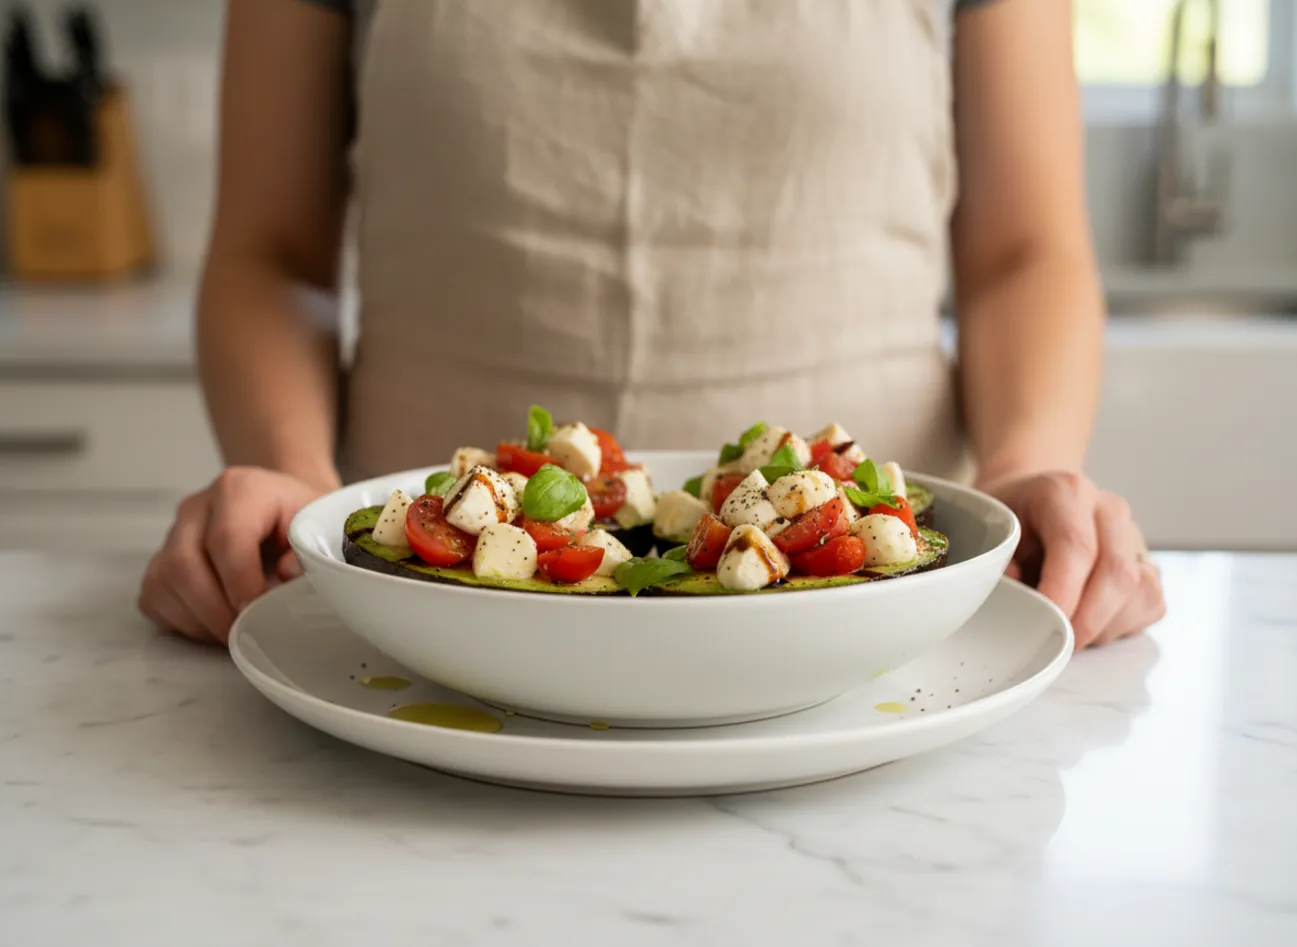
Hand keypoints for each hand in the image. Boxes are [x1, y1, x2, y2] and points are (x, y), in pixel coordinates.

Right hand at [138, 467, 326, 645]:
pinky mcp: (160, 561)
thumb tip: (287, 577)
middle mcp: (198, 508)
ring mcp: (173, 534)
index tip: (258, 610)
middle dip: (216, 609)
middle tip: (247, 630)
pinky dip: (184, 621)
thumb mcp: (316, 526)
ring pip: (164, 583)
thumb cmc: (298, 520)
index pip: (227, 537)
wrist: (281, 509)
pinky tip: (216, 622)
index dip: (240, 581)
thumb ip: (307, 551)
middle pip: (184, 563)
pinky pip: (155, 597)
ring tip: (236, 629)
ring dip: (200, 619)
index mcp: (239, 490)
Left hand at [977, 471, 1165, 649]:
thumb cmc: (1009, 520)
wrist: (1031, 503)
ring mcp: (1133, 535)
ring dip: (1103, 626)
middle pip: (1117, 574)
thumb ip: (998, 562)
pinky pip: (1149, 604)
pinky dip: (1120, 625)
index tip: (1044, 624)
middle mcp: (1108, 510)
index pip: (1076, 546)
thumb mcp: (989, 531)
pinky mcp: (1147, 563)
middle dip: (1086, 620)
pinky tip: (1087, 621)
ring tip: (1066, 626)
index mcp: (1066, 492)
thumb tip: (1016, 592)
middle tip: (1055, 644)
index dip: (1063, 593)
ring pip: (1139, 592)